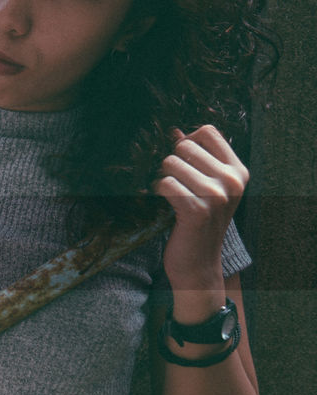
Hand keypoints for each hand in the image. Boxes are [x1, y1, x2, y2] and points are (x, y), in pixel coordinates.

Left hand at [152, 125, 247, 289]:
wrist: (198, 264)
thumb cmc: (198, 222)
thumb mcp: (206, 187)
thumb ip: (195, 159)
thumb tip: (174, 131)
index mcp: (238, 171)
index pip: (207, 131)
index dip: (187, 140)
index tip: (183, 160)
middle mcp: (232, 181)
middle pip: (185, 145)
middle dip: (171, 161)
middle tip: (174, 182)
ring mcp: (217, 196)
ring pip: (171, 163)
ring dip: (162, 177)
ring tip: (170, 194)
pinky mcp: (197, 211)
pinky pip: (165, 184)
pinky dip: (157, 190)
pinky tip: (164, 203)